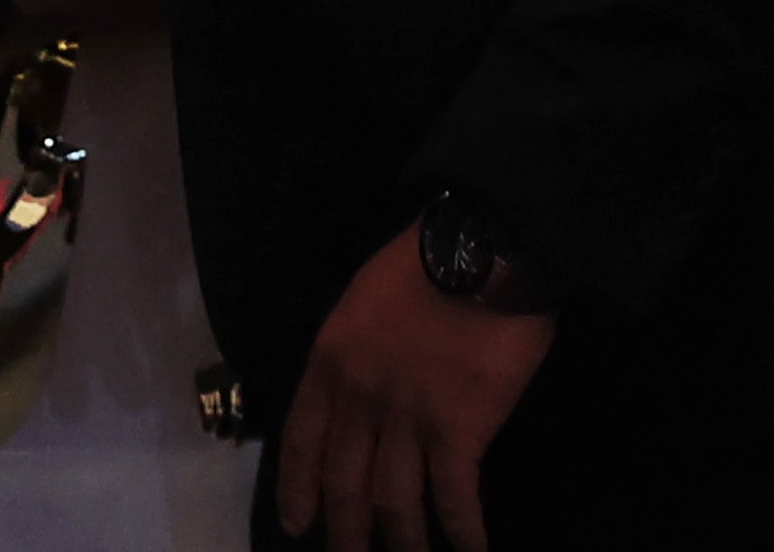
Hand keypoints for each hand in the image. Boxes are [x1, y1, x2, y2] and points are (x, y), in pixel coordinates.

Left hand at [272, 228, 553, 551]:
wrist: (477, 251)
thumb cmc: (420, 268)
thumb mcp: (358, 305)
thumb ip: (352, 355)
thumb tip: (357, 398)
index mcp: (329, 363)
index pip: (301, 441)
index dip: (298, 489)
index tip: (297, 525)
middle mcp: (359, 399)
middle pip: (344, 484)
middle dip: (344, 533)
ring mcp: (407, 418)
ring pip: (393, 502)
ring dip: (402, 544)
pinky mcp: (459, 430)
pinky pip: (454, 498)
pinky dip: (463, 533)